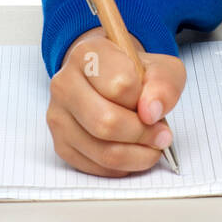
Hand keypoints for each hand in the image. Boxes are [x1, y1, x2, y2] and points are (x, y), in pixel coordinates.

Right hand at [46, 26, 186, 176]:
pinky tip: (132, 152)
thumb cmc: (135, 72)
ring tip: (151, 146)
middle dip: (143, 134)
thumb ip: (164, 84)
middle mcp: (65, 83)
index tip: (154, 106)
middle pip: (106, 122)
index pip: (120, 85)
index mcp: (88, 54)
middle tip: (161, 135)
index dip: (145, 101)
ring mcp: (58, 115)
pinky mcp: (60, 143)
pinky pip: (95, 166)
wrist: (110, 78)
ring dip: (137, 155)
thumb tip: (151, 113)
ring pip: (101, 150)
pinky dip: (122, 166)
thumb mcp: (161, 67)